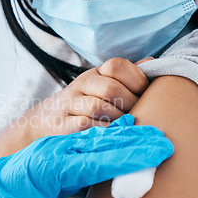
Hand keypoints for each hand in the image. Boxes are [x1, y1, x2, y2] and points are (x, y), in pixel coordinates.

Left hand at [0, 114, 172, 197]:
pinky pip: (83, 140)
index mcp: (53, 165)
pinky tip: (116, 133)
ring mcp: (54, 147)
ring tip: (147, 132)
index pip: (101, 160)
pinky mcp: (52, 150)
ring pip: (94, 139)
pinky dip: (104, 138)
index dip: (132, 156)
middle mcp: (56, 150)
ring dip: (121, 137)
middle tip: (164, 139)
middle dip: (134, 142)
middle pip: (102, 144)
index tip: (158, 150)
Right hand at [21, 57, 152, 141]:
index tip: (143, 95)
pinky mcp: (62, 123)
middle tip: (136, 116)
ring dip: (116, 120)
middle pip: (110, 89)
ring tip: (122, 127)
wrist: (45, 120)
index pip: (117, 65)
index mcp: (95, 73)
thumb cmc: (84, 104)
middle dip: (129, 105)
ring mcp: (70, 103)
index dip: (136, 80)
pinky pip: (85, 124)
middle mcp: (81, 84)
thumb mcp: (103, 86)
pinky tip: (108, 135)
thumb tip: (152, 62)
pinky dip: (101, 131)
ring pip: (98, 107)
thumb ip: (127, 77)